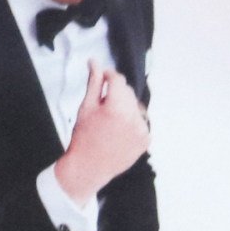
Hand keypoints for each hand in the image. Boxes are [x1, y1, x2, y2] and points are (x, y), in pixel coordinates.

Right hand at [53, 62, 149, 201]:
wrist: (88, 168)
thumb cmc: (83, 138)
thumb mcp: (85, 108)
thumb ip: (94, 83)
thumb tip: (94, 63)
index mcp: (116, 108)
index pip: (118, 80)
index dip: (109, 76)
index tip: (103, 76)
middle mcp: (133, 118)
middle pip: (128, 93)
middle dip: (116, 95)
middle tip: (102, 108)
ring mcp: (142, 129)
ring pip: (135, 107)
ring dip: (125, 108)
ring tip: (110, 123)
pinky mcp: (146, 139)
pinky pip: (141, 122)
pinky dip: (131, 123)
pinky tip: (118, 132)